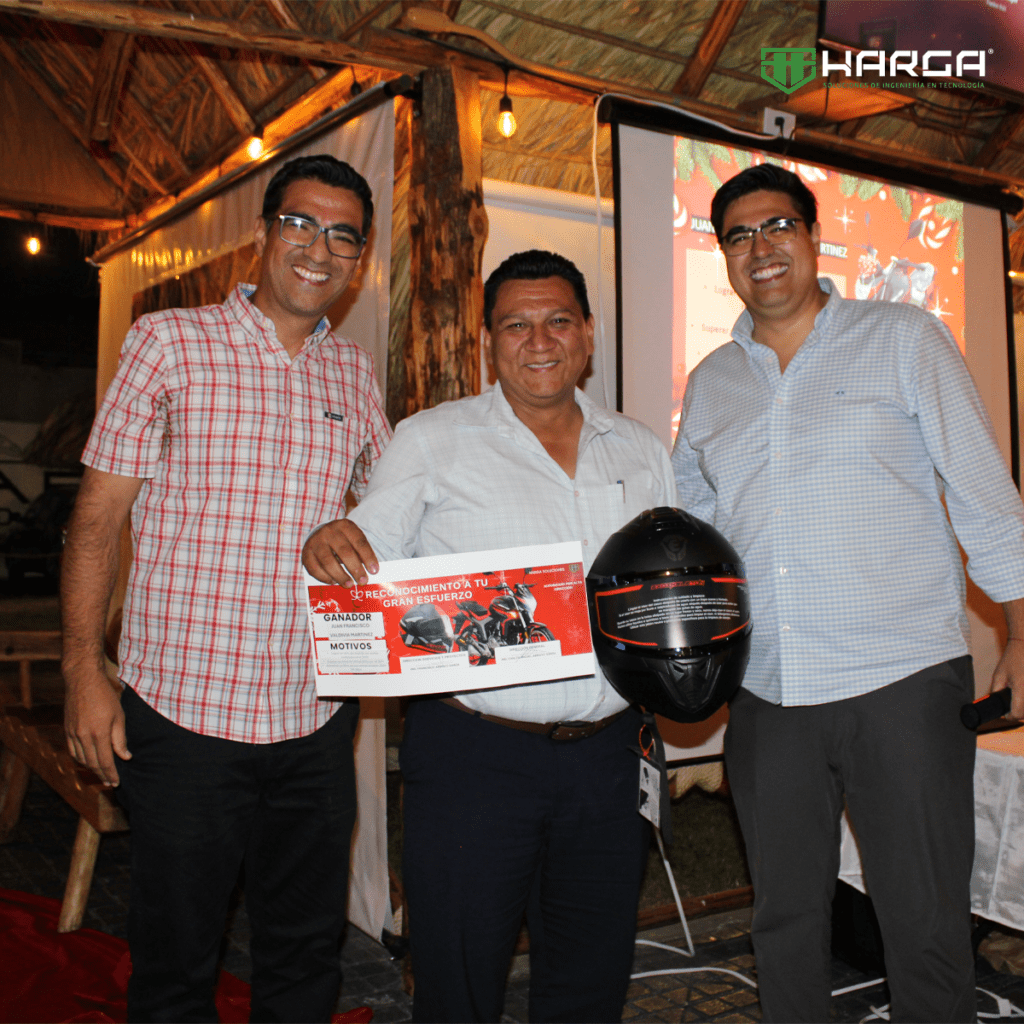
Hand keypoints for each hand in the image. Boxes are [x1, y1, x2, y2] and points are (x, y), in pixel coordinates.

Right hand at [64, 666, 129, 786]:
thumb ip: (120, 739)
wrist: (83, 681)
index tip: (116, 783)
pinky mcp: (67, 730)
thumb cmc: (105, 696)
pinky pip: (72, 751)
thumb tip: (125, 757)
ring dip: (91, 769)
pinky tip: (87, 761)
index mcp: (99, 733)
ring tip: (101, 774)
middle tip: (110, 783)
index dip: (111, 774)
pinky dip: (80, 759)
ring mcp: (73, 734)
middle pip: (92, 763)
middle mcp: (83, 736)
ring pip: (81, 759)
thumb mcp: (119, 716)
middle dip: (102, 775)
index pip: (105, 761)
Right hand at [302, 519, 379, 585]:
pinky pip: (315, 569)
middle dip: (355, 568)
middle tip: (363, 581)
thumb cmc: (343, 540)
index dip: (368, 557)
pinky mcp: (306, 554)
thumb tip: (371, 572)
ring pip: (328, 562)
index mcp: (345, 526)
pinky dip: (325, 578)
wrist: (320, 533)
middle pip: (344, 551)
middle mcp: (329, 532)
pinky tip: (333, 582)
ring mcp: (316, 542)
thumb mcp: (353, 539)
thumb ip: (361, 552)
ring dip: (340, 576)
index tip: (374, 571)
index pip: (359, 542)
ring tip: (350, 585)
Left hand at [990, 638, 1023, 720]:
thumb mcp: (999, 675)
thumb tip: (994, 703)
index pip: (1016, 714)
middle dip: (1017, 713)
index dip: (1009, 717)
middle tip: (1010, 708)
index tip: (1005, 714)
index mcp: (1021, 690)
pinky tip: (1022, 693)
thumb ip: (996, 690)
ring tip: (1016, 699)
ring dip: (1023, 707)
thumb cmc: (1012, 658)